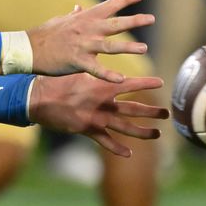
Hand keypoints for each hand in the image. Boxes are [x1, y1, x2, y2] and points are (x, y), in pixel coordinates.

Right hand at [26, 0, 153, 82]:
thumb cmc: (45, 34)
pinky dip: (108, 74)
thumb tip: (79, 7)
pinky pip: (95, 69)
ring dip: (127, 47)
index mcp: (85, 18)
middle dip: (134, 20)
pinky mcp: (77, 61)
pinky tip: (120, 79)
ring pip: (110, 46)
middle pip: (115, 23)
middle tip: (151, 18)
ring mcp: (82, 45)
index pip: (109, 5)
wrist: (28, 48)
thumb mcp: (61, 21)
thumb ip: (74, 16)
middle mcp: (86, 29)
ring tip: (144, 49)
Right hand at [28, 73, 167, 156]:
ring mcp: (96, 119)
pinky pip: (106, 142)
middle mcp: (102, 104)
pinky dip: (118, 149)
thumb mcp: (76, 70)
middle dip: (151, 112)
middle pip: (133, 108)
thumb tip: (97, 52)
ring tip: (156, 134)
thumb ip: (92, 68)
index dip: (146, 83)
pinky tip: (129, 154)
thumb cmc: (56, 81)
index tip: (161, 82)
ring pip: (125, 128)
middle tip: (166, 114)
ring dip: (143, 132)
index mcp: (101, 86)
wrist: (39, 98)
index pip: (130, 83)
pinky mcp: (87, 130)